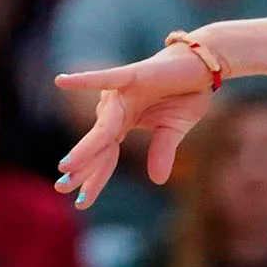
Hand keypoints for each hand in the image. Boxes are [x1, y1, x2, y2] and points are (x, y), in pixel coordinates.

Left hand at [54, 42, 222, 206]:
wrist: (204, 64)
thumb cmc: (187, 94)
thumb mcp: (174, 130)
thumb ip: (162, 151)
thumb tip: (157, 181)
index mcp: (123, 123)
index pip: (106, 156)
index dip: (95, 179)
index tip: (81, 202)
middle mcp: (116, 109)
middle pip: (97, 145)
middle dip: (82, 168)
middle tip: (62, 188)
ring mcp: (121, 93)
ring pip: (103, 126)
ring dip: (86, 147)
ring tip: (67, 167)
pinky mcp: (132, 76)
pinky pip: (106, 79)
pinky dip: (85, 80)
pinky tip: (62, 81)